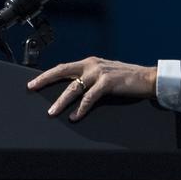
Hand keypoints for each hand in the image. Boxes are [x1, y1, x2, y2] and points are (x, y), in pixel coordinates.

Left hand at [26, 56, 156, 120]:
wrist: (148, 78)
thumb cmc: (127, 79)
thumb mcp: (105, 75)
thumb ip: (90, 79)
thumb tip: (73, 90)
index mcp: (90, 62)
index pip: (63, 67)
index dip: (47, 74)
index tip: (34, 81)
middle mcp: (92, 64)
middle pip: (62, 71)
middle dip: (45, 80)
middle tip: (32, 88)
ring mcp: (99, 73)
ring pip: (74, 88)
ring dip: (61, 101)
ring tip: (52, 112)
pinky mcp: (107, 83)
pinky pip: (89, 98)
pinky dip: (81, 108)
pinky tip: (75, 116)